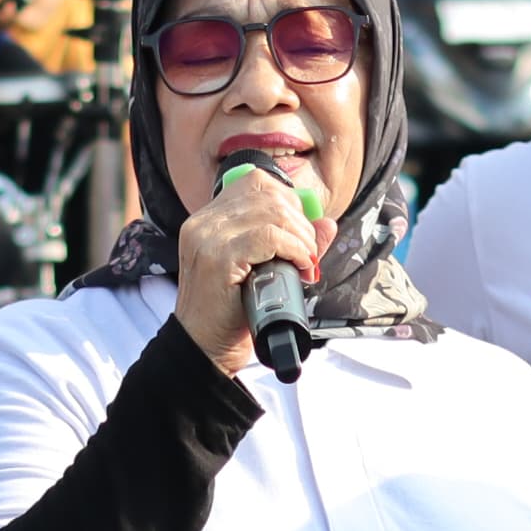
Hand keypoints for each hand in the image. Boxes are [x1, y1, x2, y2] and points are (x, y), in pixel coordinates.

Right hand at [172, 161, 328, 375]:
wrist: (204, 348)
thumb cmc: (232, 313)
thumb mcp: (264, 271)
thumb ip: (294, 243)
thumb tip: (327, 223)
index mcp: (208, 220)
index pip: (255, 182)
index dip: (288, 201)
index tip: (301, 231)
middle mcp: (203, 222)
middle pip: (268, 194)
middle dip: (300, 222)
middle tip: (308, 253)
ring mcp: (207, 237)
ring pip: (273, 213)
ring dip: (301, 238)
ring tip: (305, 263)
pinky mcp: (217, 257)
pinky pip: (270, 237)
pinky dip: (295, 250)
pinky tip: (299, 267)